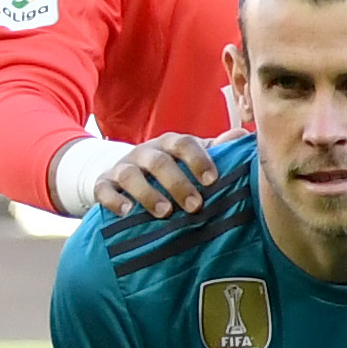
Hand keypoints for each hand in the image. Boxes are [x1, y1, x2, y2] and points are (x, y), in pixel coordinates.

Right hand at [89, 131, 227, 218]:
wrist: (126, 177)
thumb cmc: (172, 170)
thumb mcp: (194, 159)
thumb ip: (218, 150)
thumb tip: (243, 135)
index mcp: (170, 145)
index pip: (183, 143)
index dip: (198, 159)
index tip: (212, 180)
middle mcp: (146, 152)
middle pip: (159, 161)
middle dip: (178, 183)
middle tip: (195, 206)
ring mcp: (122, 167)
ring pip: (130, 175)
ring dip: (147, 193)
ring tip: (164, 212)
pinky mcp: (103, 184)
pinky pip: (103, 189)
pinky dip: (114, 200)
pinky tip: (127, 212)